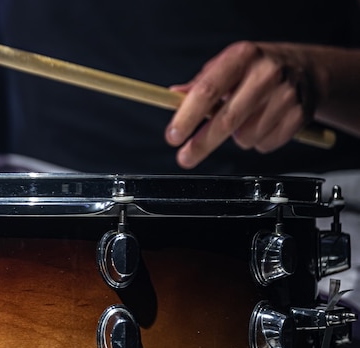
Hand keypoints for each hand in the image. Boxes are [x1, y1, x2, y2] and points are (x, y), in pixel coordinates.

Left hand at [165, 41, 316, 168]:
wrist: (307, 69)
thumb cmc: (257, 69)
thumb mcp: (228, 65)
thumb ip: (200, 83)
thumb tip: (174, 96)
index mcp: (241, 57)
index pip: (207, 90)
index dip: (187, 117)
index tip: (173, 136)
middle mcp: (265, 74)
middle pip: (226, 120)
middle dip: (201, 144)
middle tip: (185, 157)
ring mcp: (286, 95)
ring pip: (245, 137)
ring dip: (237, 138)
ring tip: (244, 120)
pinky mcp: (299, 116)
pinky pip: (264, 145)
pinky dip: (257, 142)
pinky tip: (264, 123)